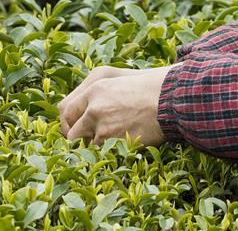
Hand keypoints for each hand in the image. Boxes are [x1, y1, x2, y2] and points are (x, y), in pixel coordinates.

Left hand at [57, 64, 179, 146]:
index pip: (66, 110)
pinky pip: (103, 155)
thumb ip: (100, 96)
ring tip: (115, 142)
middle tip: (92, 143)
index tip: (76, 130)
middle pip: (71, 132)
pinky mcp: (114, 141)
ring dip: (99, 147)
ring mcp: (103, 125)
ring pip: (88, 146)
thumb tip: (85, 115)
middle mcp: (94, 106)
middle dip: (80, 140)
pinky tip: (123, 147)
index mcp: (95, 88)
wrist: (171, 99)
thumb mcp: (121, 82)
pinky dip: (111, 154)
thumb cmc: (152, 90)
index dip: (70, 123)